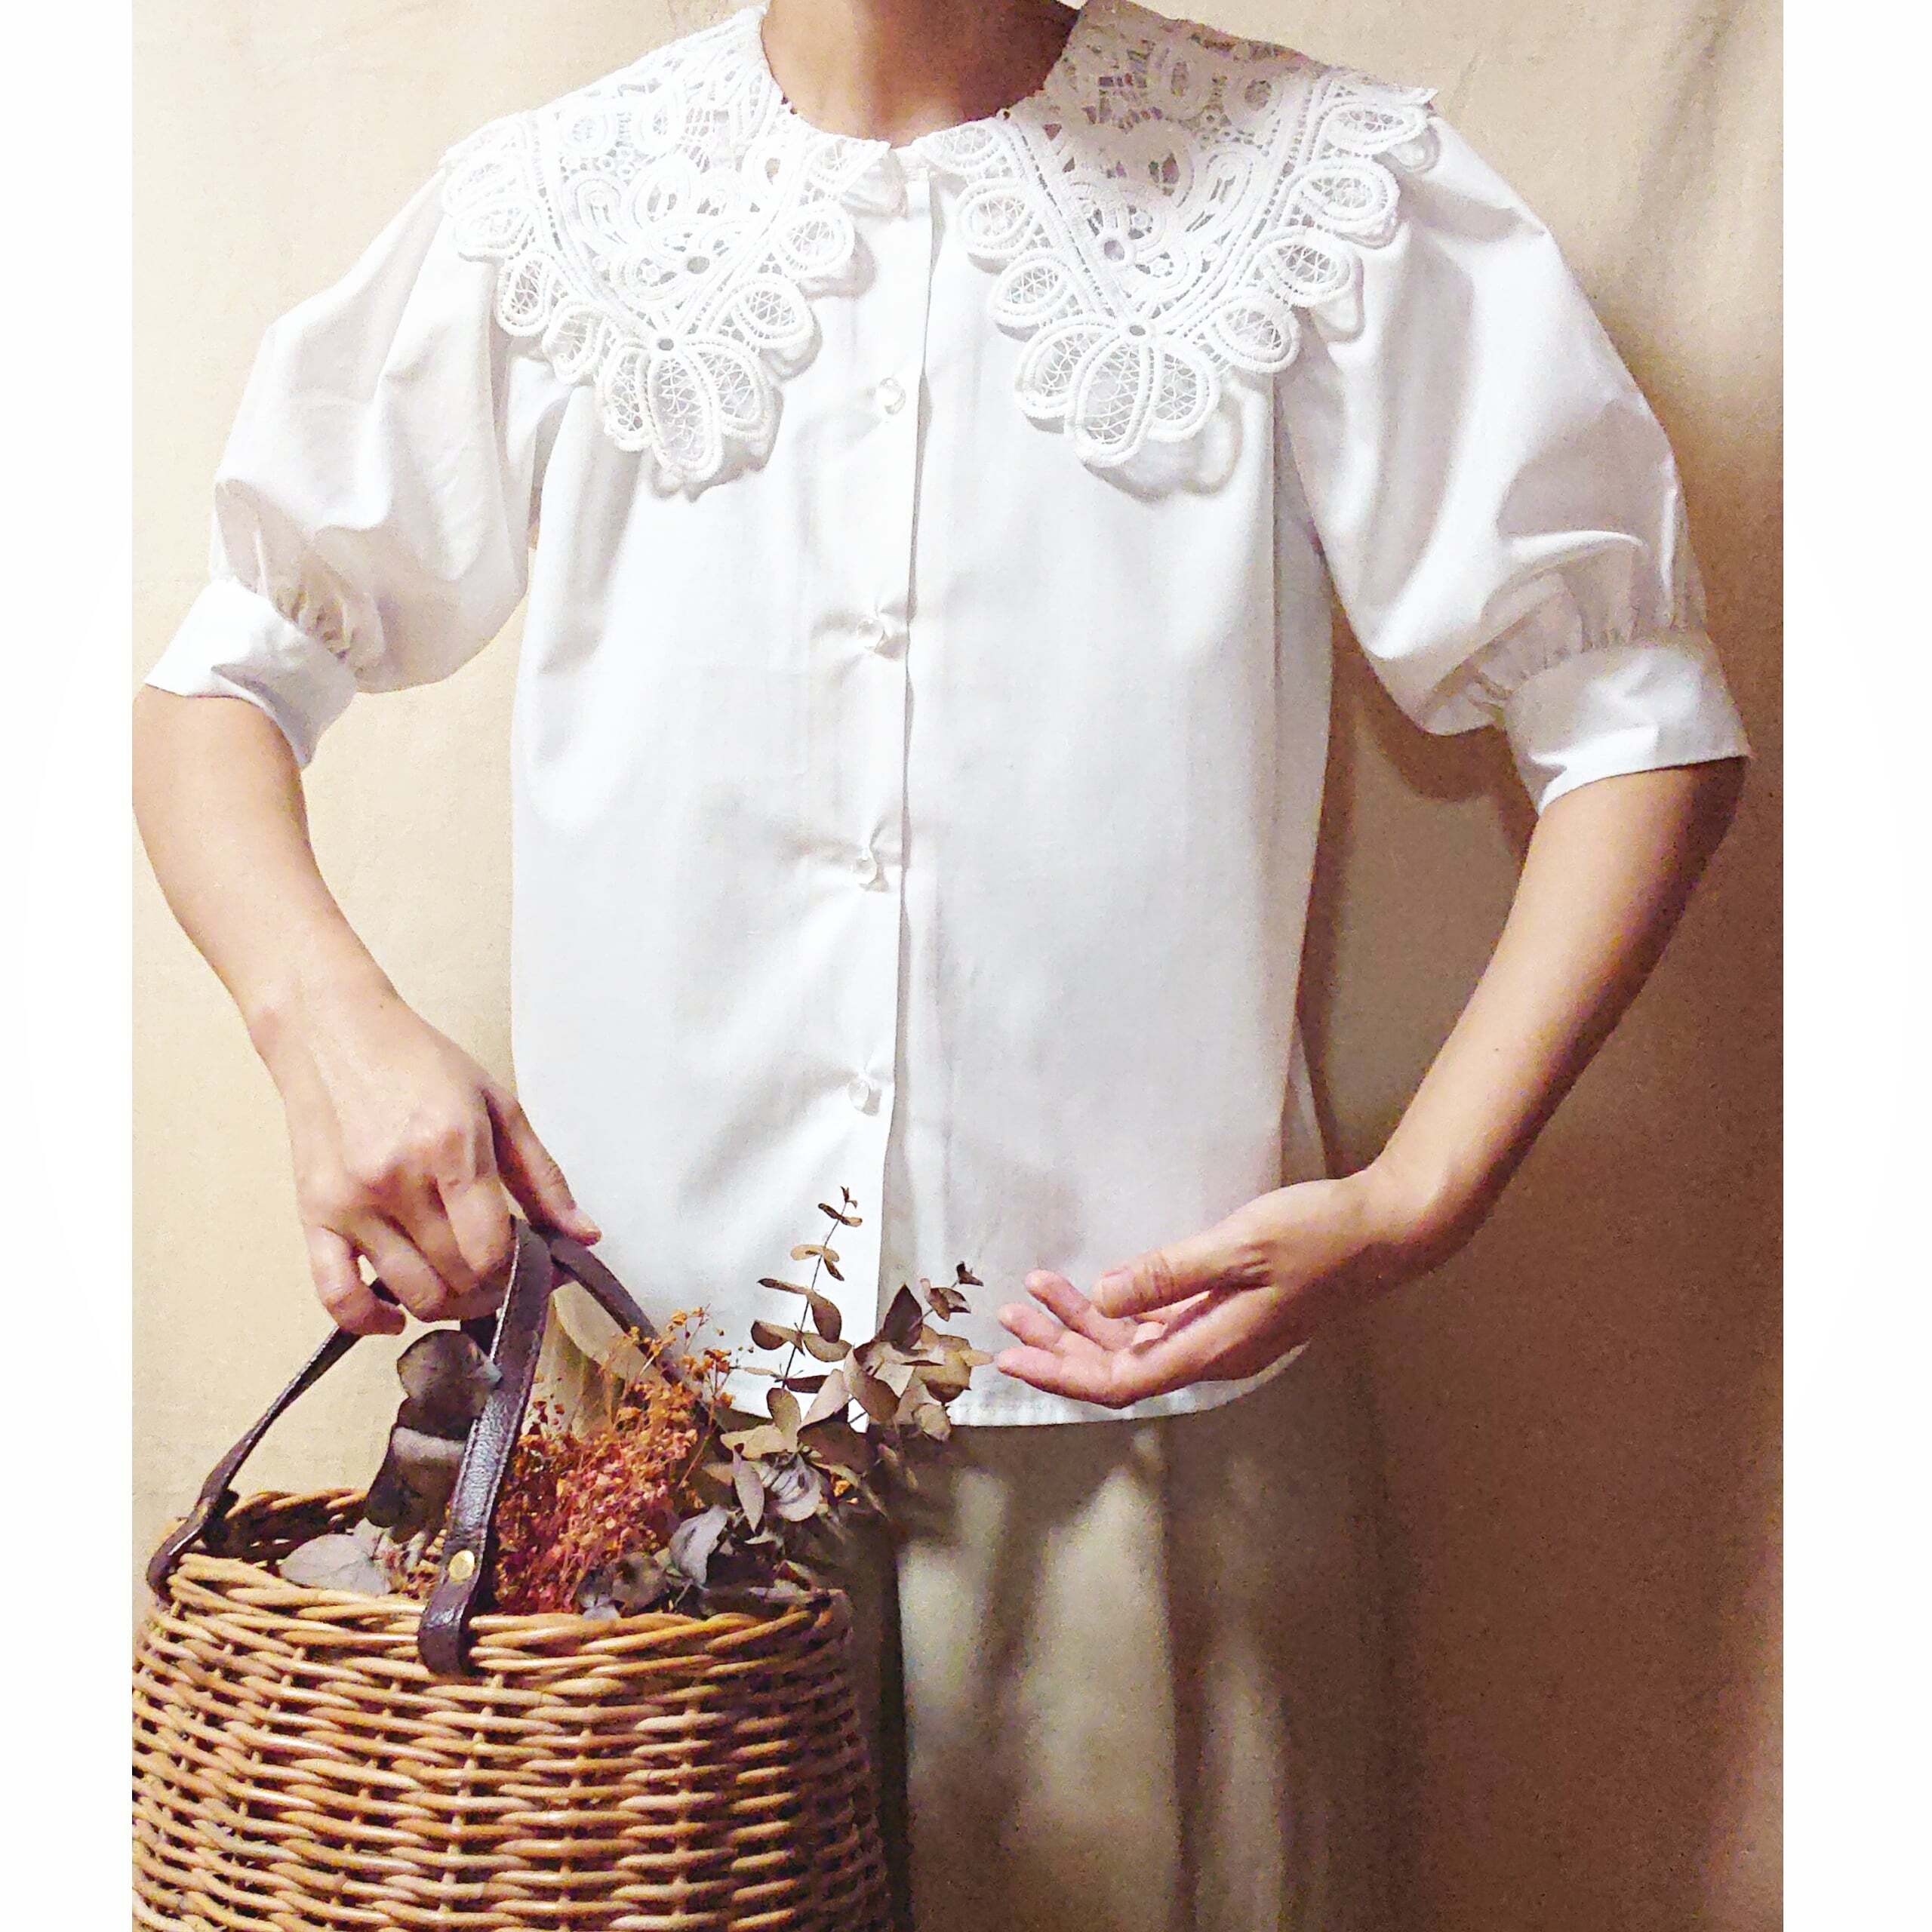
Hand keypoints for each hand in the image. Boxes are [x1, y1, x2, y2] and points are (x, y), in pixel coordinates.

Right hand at [256, 975, 599, 1334]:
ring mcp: (351, 1202)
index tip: (536, 1266)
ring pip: (411, 1294)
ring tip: (463, 1284)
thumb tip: (583, 1235)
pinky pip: (336, 1296)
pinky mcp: (313, 1214)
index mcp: (451, 1147)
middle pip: (459, 1277)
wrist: (332, 1031)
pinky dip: (369, 1322)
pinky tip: (395, 1316)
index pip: (495, 1249)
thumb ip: (543, 1176)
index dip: (525, 1273)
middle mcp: (397, 1179)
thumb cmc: (418, 1063)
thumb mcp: (498, 1104)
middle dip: (494, 1289)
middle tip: (505, 1275)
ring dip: (447, 1305)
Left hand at [994, 1165, 1462, 1407]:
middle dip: (1059, 1344)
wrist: (1384, 1232)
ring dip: (1085, 1321)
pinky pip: (1161, 1324)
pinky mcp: (1231, 1312)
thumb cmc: (1318, 1236)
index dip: (1060, 1372)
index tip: (1011, 1355)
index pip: (1118, 1382)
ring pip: (1137, 1342)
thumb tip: (1105, 1296)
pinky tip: (1096, 1287)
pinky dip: (1122, 1307)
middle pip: (1118, 1366)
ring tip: (1037, 1291)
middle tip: (1009, 1315)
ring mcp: (1222, 1335)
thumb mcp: (1239, 1246)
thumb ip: (1169, 1274)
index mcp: (1213, 1350)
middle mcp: (1213, 1353)